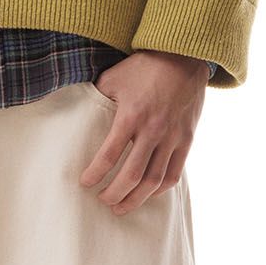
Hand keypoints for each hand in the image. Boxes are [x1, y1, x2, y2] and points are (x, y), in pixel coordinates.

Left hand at [80, 51, 207, 214]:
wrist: (184, 58)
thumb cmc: (144, 67)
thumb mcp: (114, 77)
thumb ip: (98, 98)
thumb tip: (79, 113)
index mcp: (131, 115)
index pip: (109, 154)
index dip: (95, 173)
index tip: (85, 183)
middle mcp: (152, 130)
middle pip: (132, 175)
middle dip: (115, 194)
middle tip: (103, 201)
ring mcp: (172, 137)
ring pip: (154, 180)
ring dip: (137, 198)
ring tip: (122, 207)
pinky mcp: (187, 140)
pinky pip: (174, 173)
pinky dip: (159, 188)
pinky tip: (147, 193)